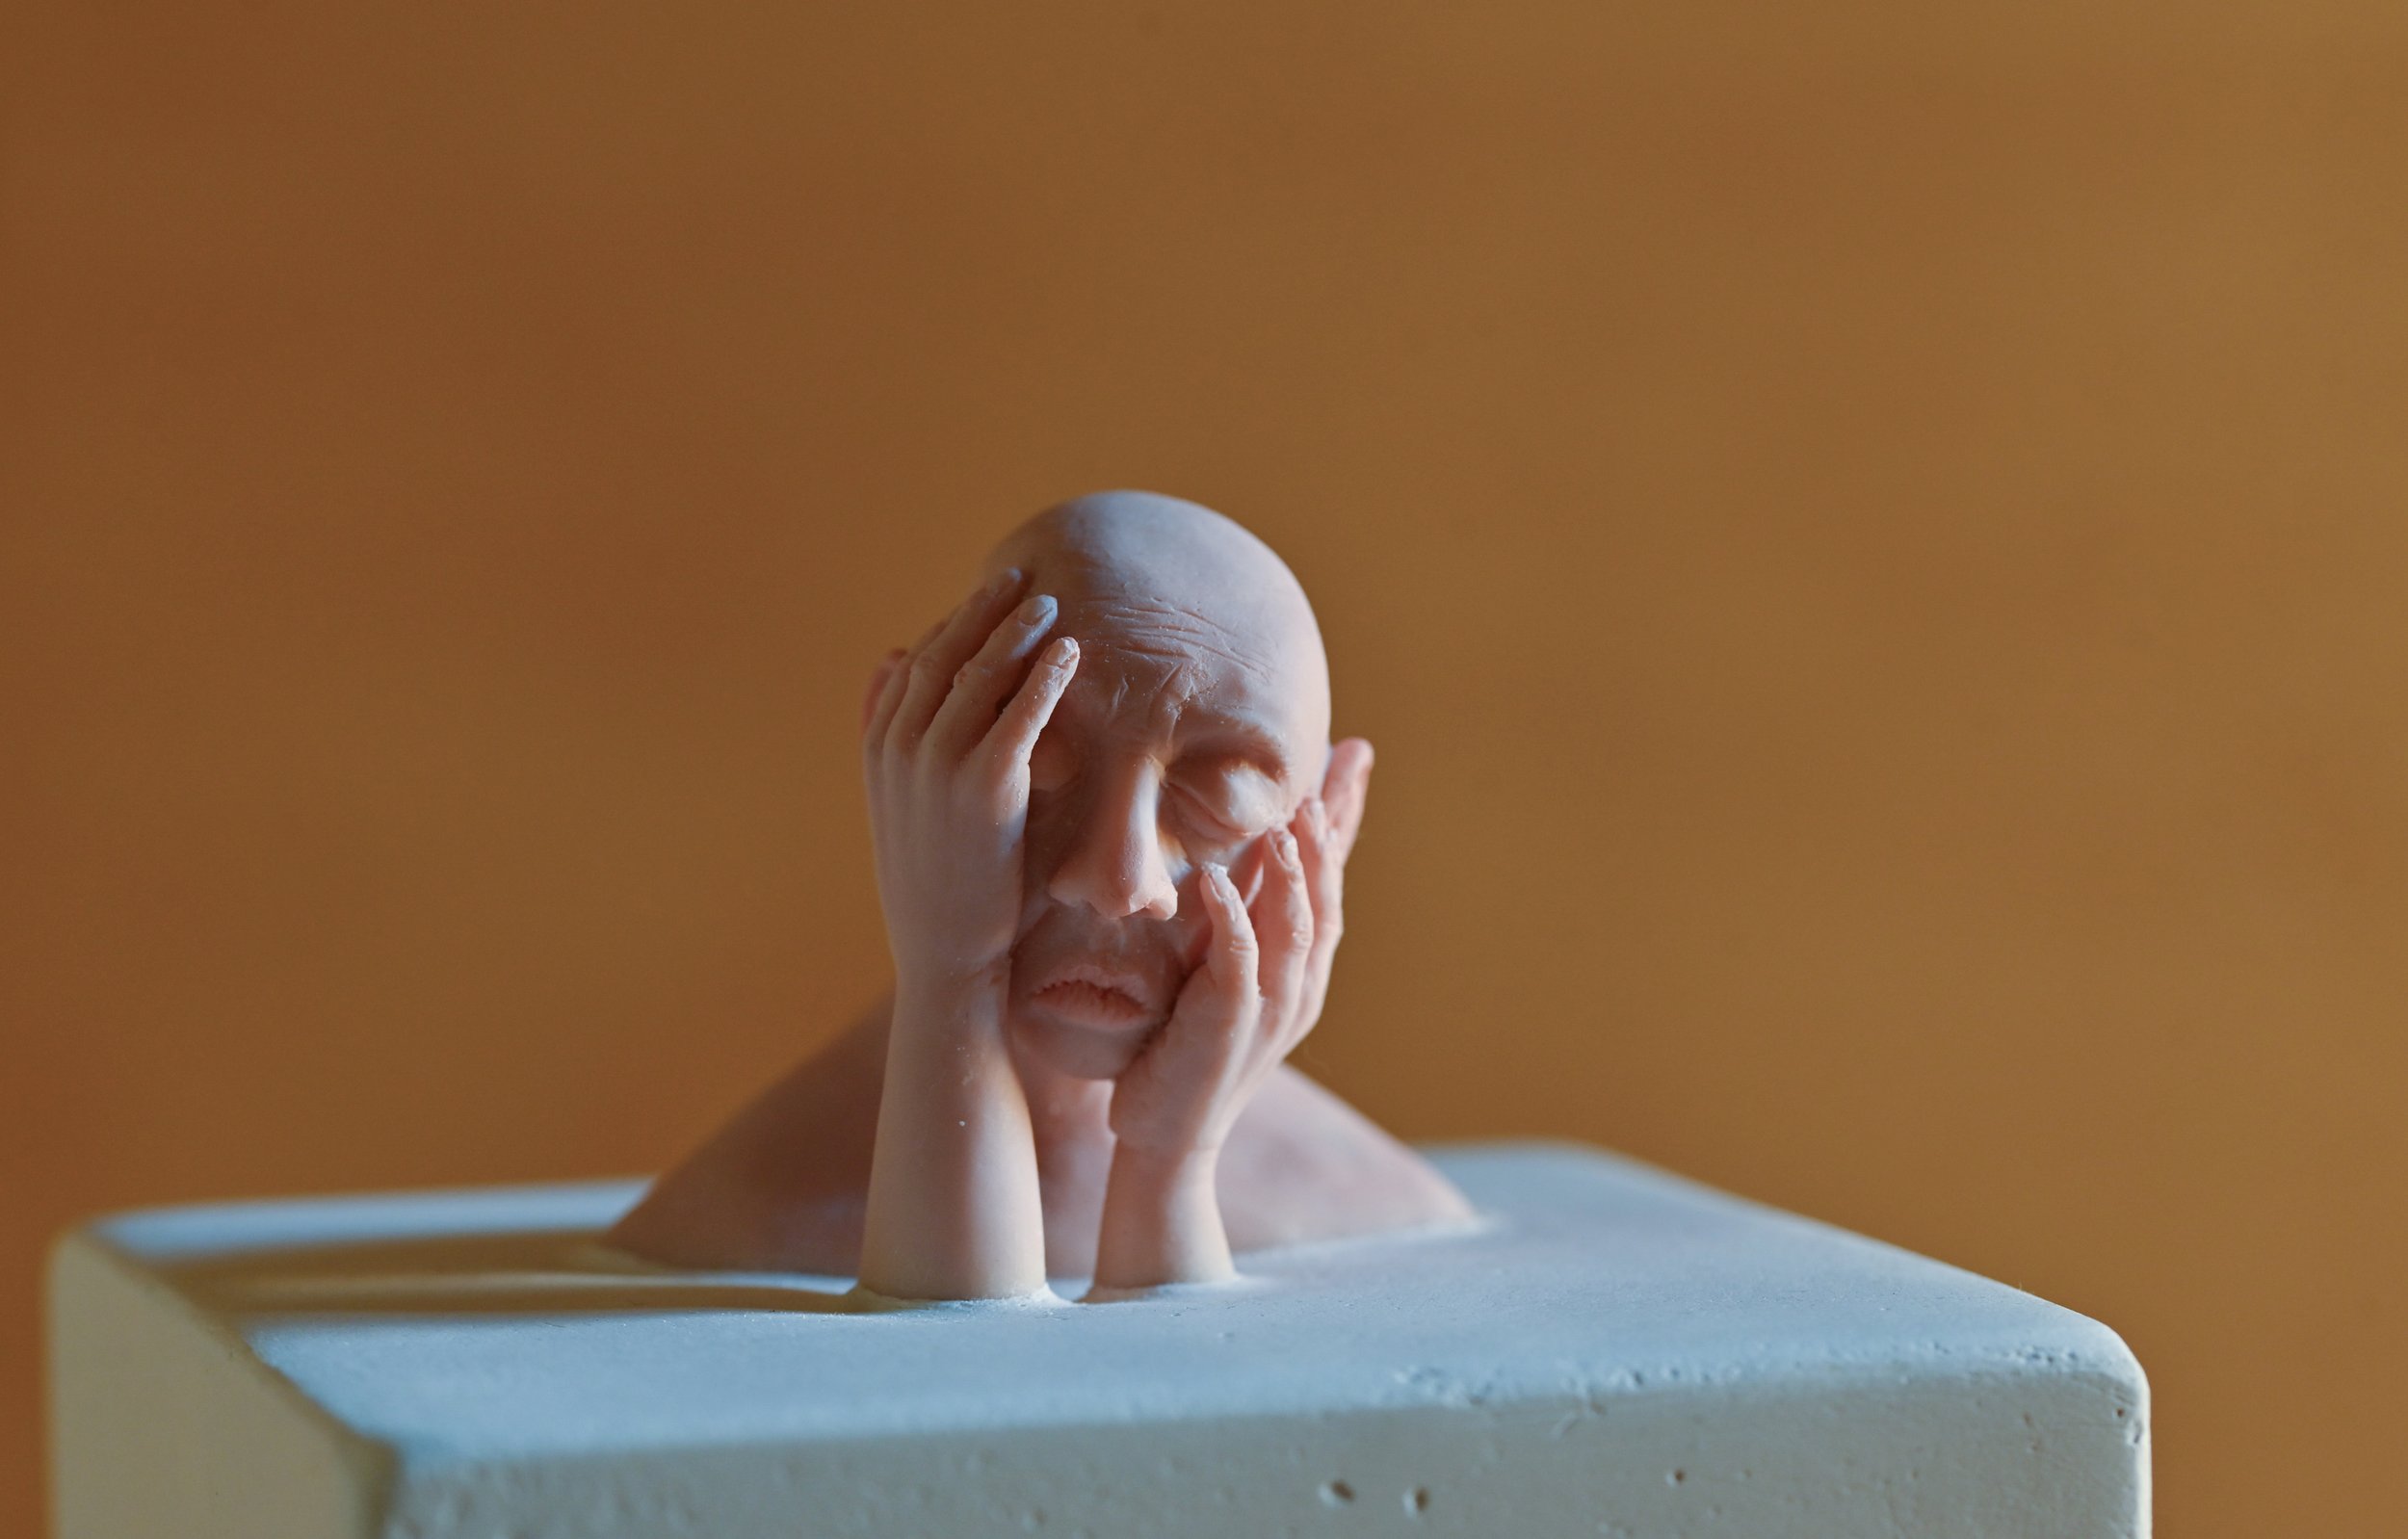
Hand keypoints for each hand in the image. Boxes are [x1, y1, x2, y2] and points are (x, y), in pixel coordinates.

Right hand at [861, 568, 1081, 993]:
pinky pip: (1022, 712)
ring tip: (1051, 604)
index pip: (912, 664)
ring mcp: (938, 764)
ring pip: (981, 675)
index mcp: (877, 750)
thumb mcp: (899, 803)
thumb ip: (894, 730)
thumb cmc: (936, 884)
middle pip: (943, 655)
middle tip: (1019, 577)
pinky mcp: (986, 784)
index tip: (986, 599)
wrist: (946, 955)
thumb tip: (889, 655)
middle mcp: (900, 748)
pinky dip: (1046, 675)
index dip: (950, 627)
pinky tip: (1071, 652)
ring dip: (1017, 631)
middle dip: (982, 612)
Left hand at [1107, 738, 1374, 1158]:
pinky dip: (1231, 918)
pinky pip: (1237, 961)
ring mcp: (1271, 1008)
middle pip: (1327, 895)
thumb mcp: (1222, 973)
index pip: (1332, 882)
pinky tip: (1215, 881)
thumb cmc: (1188, 1050)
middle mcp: (1300, 985)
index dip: (1344, 820)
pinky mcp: (1230, 1026)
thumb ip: (1240, 919)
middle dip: (1333, 829)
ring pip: (1296, 926)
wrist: (1169, 1135)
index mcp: (1304, 969)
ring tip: (1289, 817)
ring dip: (1294, 869)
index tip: (1355, 758)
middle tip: (1337, 766)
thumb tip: (1244, 859)